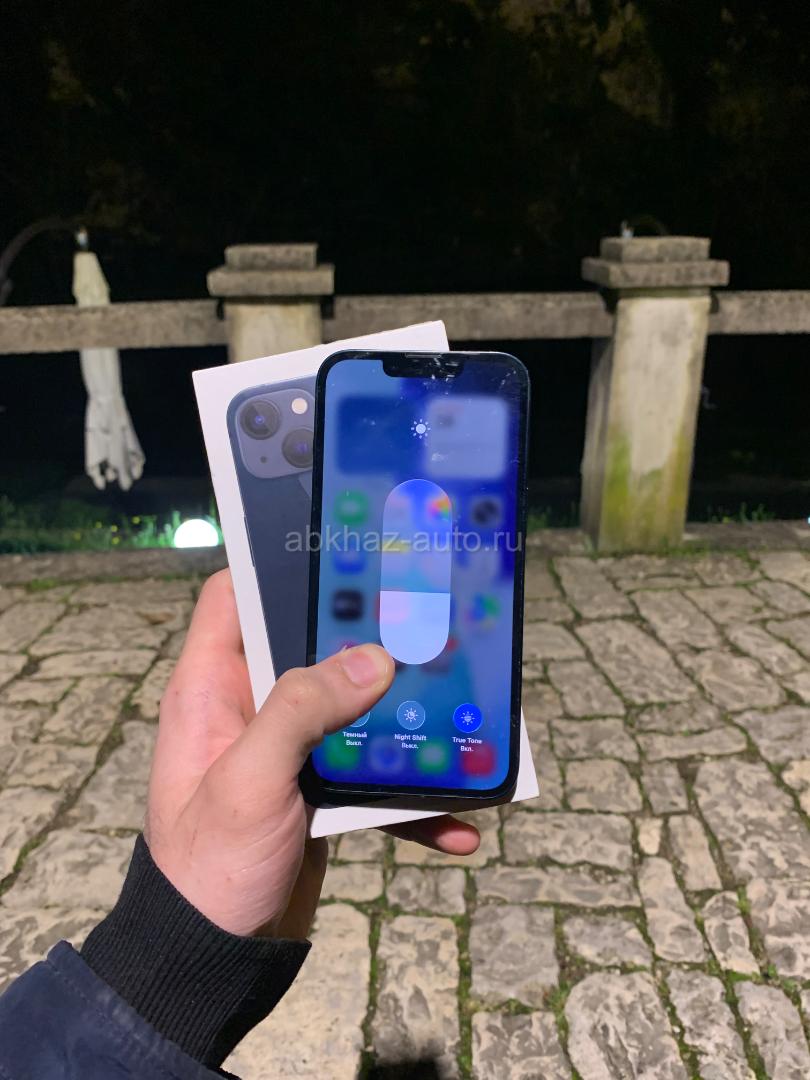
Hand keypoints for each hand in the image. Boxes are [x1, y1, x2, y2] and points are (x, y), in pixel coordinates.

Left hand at [145, 570, 479, 938]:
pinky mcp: (317, 795)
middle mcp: (248, 710)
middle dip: (366, 639)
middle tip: (425, 617)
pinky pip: (370, 779)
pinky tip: (456, 821)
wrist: (212, 964)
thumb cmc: (207, 868)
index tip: (337, 549)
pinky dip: (410, 799)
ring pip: (351, 712)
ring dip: (401, 719)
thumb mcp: (249, 781)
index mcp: (212, 689)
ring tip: (458, 713)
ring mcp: (287, 753)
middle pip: (310, 648)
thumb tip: (373, 659)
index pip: (234, 598)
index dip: (275, 566)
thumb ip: (301, 711)